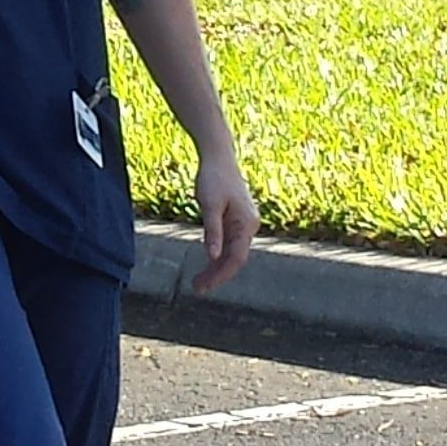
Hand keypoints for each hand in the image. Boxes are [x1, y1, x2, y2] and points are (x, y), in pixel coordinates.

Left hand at [190, 150, 259, 293]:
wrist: (218, 158)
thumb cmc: (213, 178)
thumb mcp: (209, 205)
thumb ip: (213, 231)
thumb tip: (213, 257)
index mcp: (246, 223)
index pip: (236, 258)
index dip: (221, 275)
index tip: (204, 286)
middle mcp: (250, 226)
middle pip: (235, 259)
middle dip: (217, 275)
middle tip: (196, 288)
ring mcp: (245, 224)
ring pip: (232, 253)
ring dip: (217, 268)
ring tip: (198, 281)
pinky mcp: (237, 221)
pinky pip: (230, 244)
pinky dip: (218, 255)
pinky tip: (207, 264)